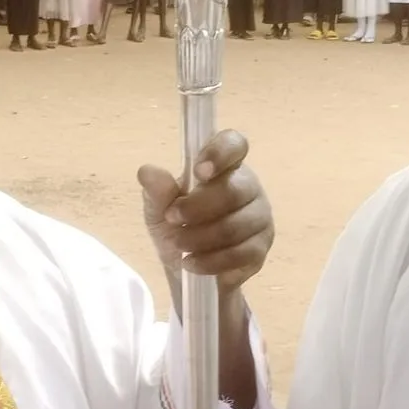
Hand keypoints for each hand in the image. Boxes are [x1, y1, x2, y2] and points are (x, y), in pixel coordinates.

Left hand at [138, 129, 273, 292]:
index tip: (198, 172)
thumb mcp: (158, 209)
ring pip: (236, 226)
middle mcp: (248, 186)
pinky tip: (192, 263)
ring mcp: (260, 217)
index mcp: (223, 166)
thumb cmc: (177, 225)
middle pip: (234, 190)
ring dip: (200, 238)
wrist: (187, 265)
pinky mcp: (261, 248)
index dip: (220, 153)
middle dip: (197, 208)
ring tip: (177, 245)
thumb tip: (147, 171)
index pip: (234, 144)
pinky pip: (241, 254)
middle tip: (171, 219)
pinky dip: (211, 261)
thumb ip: (156, 191)